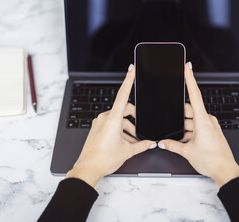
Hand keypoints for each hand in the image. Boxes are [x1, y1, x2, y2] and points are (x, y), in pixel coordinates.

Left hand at [66, 64, 156, 187]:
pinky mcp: (97, 128)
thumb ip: (142, 145)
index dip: (129, 80)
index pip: (124, 94)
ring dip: (127, 127)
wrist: (87, 169)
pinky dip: (120, 130)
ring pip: (119, 118)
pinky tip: (125, 142)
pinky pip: (112, 124)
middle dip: (134, 119)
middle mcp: (105, 118)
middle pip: (125, 110)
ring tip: (133, 142)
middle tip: (140, 131)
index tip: (132, 70)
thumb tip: (151, 143)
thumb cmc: (103, 159)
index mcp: (113, 119)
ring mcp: (99, 123)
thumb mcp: (127, 151)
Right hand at [158, 62, 238, 185]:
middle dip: (180, 116)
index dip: (190, 79)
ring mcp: (211, 126)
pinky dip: (190, 131)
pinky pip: (198, 127)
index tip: (188, 67)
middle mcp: (208, 120)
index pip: (194, 94)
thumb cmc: (211, 160)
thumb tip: (163, 142)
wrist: (225, 171)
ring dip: (185, 126)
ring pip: (193, 120)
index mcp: (202, 119)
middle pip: (190, 110)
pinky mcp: (212, 132)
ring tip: (179, 139)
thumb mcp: (187, 151)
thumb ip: (172, 145)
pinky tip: (184, 141)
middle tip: (171, 125)